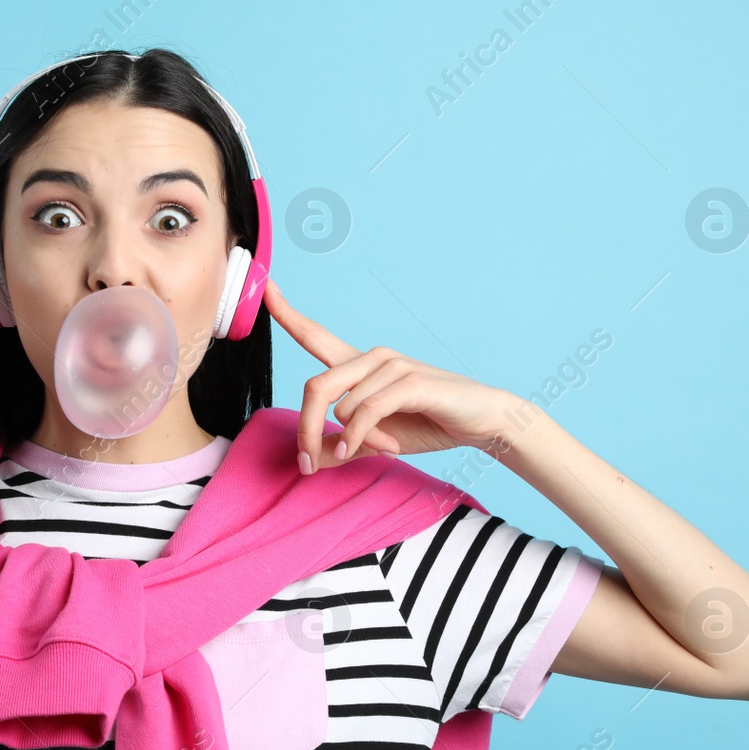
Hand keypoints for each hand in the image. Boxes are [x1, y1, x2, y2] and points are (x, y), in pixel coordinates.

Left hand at [262, 277, 520, 473]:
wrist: (482, 422)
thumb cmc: (429, 424)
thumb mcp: (376, 441)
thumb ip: (343, 446)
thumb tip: (310, 461)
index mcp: (359, 365)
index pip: (315, 335)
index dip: (287, 313)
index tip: (265, 287)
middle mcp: (372, 357)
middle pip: (315, 386)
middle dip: (304, 428)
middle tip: (305, 462)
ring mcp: (392, 366)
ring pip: (341, 405)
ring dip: (348, 440)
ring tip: (374, 452)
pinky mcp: (410, 382)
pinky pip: (366, 412)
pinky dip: (360, 436)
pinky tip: (372, 450)